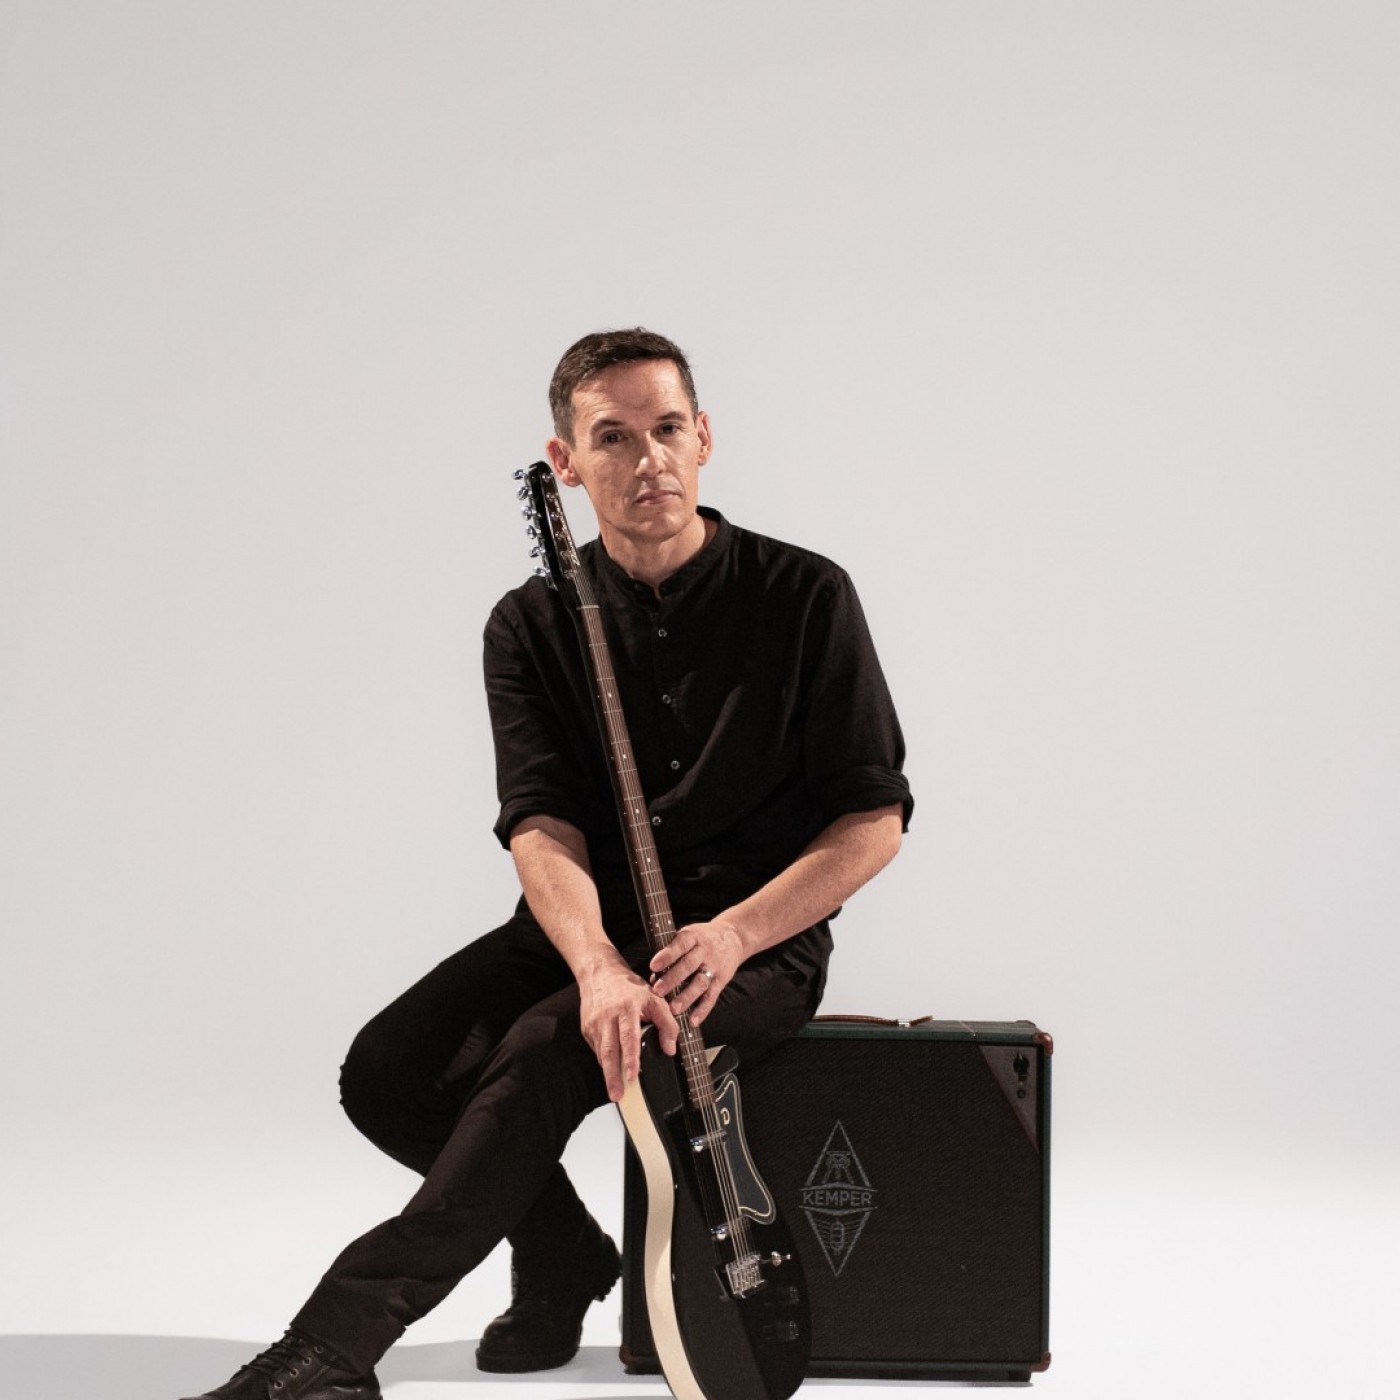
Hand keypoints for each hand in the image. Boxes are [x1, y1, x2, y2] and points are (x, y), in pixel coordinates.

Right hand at [578, 955, 679, 1102]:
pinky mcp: (587, 1029)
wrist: (600, 973)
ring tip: (615, 1092)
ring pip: (601, 1053)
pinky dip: (604, 1062)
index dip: (630, 1058)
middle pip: (610, 1050)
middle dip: (613, 1075)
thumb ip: (666, 1023)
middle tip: (618, 1094)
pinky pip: (597, 1049)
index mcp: (627, 1008)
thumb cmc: (628, 987)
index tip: (632, 1075)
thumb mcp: (654, 998)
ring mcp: (595, 1024)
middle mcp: (608, 1017)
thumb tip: (670, 1048)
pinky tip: (611, 1071)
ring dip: (607, 1074)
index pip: (629, 1037)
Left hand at [648, 918, 746, 1027]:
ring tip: (673, 1009)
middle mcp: (705, 951)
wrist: (733, 937)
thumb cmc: (702, 939)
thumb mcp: (689, 934)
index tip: (653, 966)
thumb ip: (672, 952)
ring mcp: (714, 967)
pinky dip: (702, 1010)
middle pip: (689, 965)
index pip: (680, 944)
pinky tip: (692, 1020)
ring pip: (700, 983)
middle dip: (673, 979)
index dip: (667, 955)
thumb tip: (654, 975)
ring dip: (686, 997)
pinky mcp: (721, 981)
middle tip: (658, 991)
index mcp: (693, 937)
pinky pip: (712, 997)